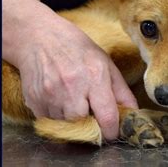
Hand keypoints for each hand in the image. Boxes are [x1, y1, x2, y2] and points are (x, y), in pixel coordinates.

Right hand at [3, 0, 137, 140]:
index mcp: (94, 77)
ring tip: (70, 100)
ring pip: (65, 126)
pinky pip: (48, 121)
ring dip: (70, 120)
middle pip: (84, 126)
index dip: (111, 131)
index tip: (111, 131)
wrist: (38, 36)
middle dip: (89, 124)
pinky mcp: (35, 99)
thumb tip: (133, 114)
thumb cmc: (74, 47)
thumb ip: (121, 91)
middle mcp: (72, 87)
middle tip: (88, 113)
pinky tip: (56, 98)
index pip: (107, 118)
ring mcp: (50, 94)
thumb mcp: (104, 62)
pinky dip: (54, 116)